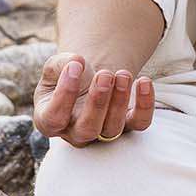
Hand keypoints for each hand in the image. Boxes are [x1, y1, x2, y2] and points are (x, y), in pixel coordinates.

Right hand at [34, 50, 155, 146]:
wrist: (88, 78)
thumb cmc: (67, 75)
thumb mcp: (56, 67)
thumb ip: (61, 64)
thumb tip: (77, 62)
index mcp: (50, 121)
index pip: (54, 118)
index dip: (64, 95)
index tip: (74, 68)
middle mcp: (75, 132)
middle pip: (87, 130)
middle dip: (97, 102)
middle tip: (104, 75)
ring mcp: (102, 132)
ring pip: (113, 128)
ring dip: (120, 100)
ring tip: (122, 74)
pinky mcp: (127, 125)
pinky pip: (139, 122)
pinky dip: (145, 105)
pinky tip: (144, 82)